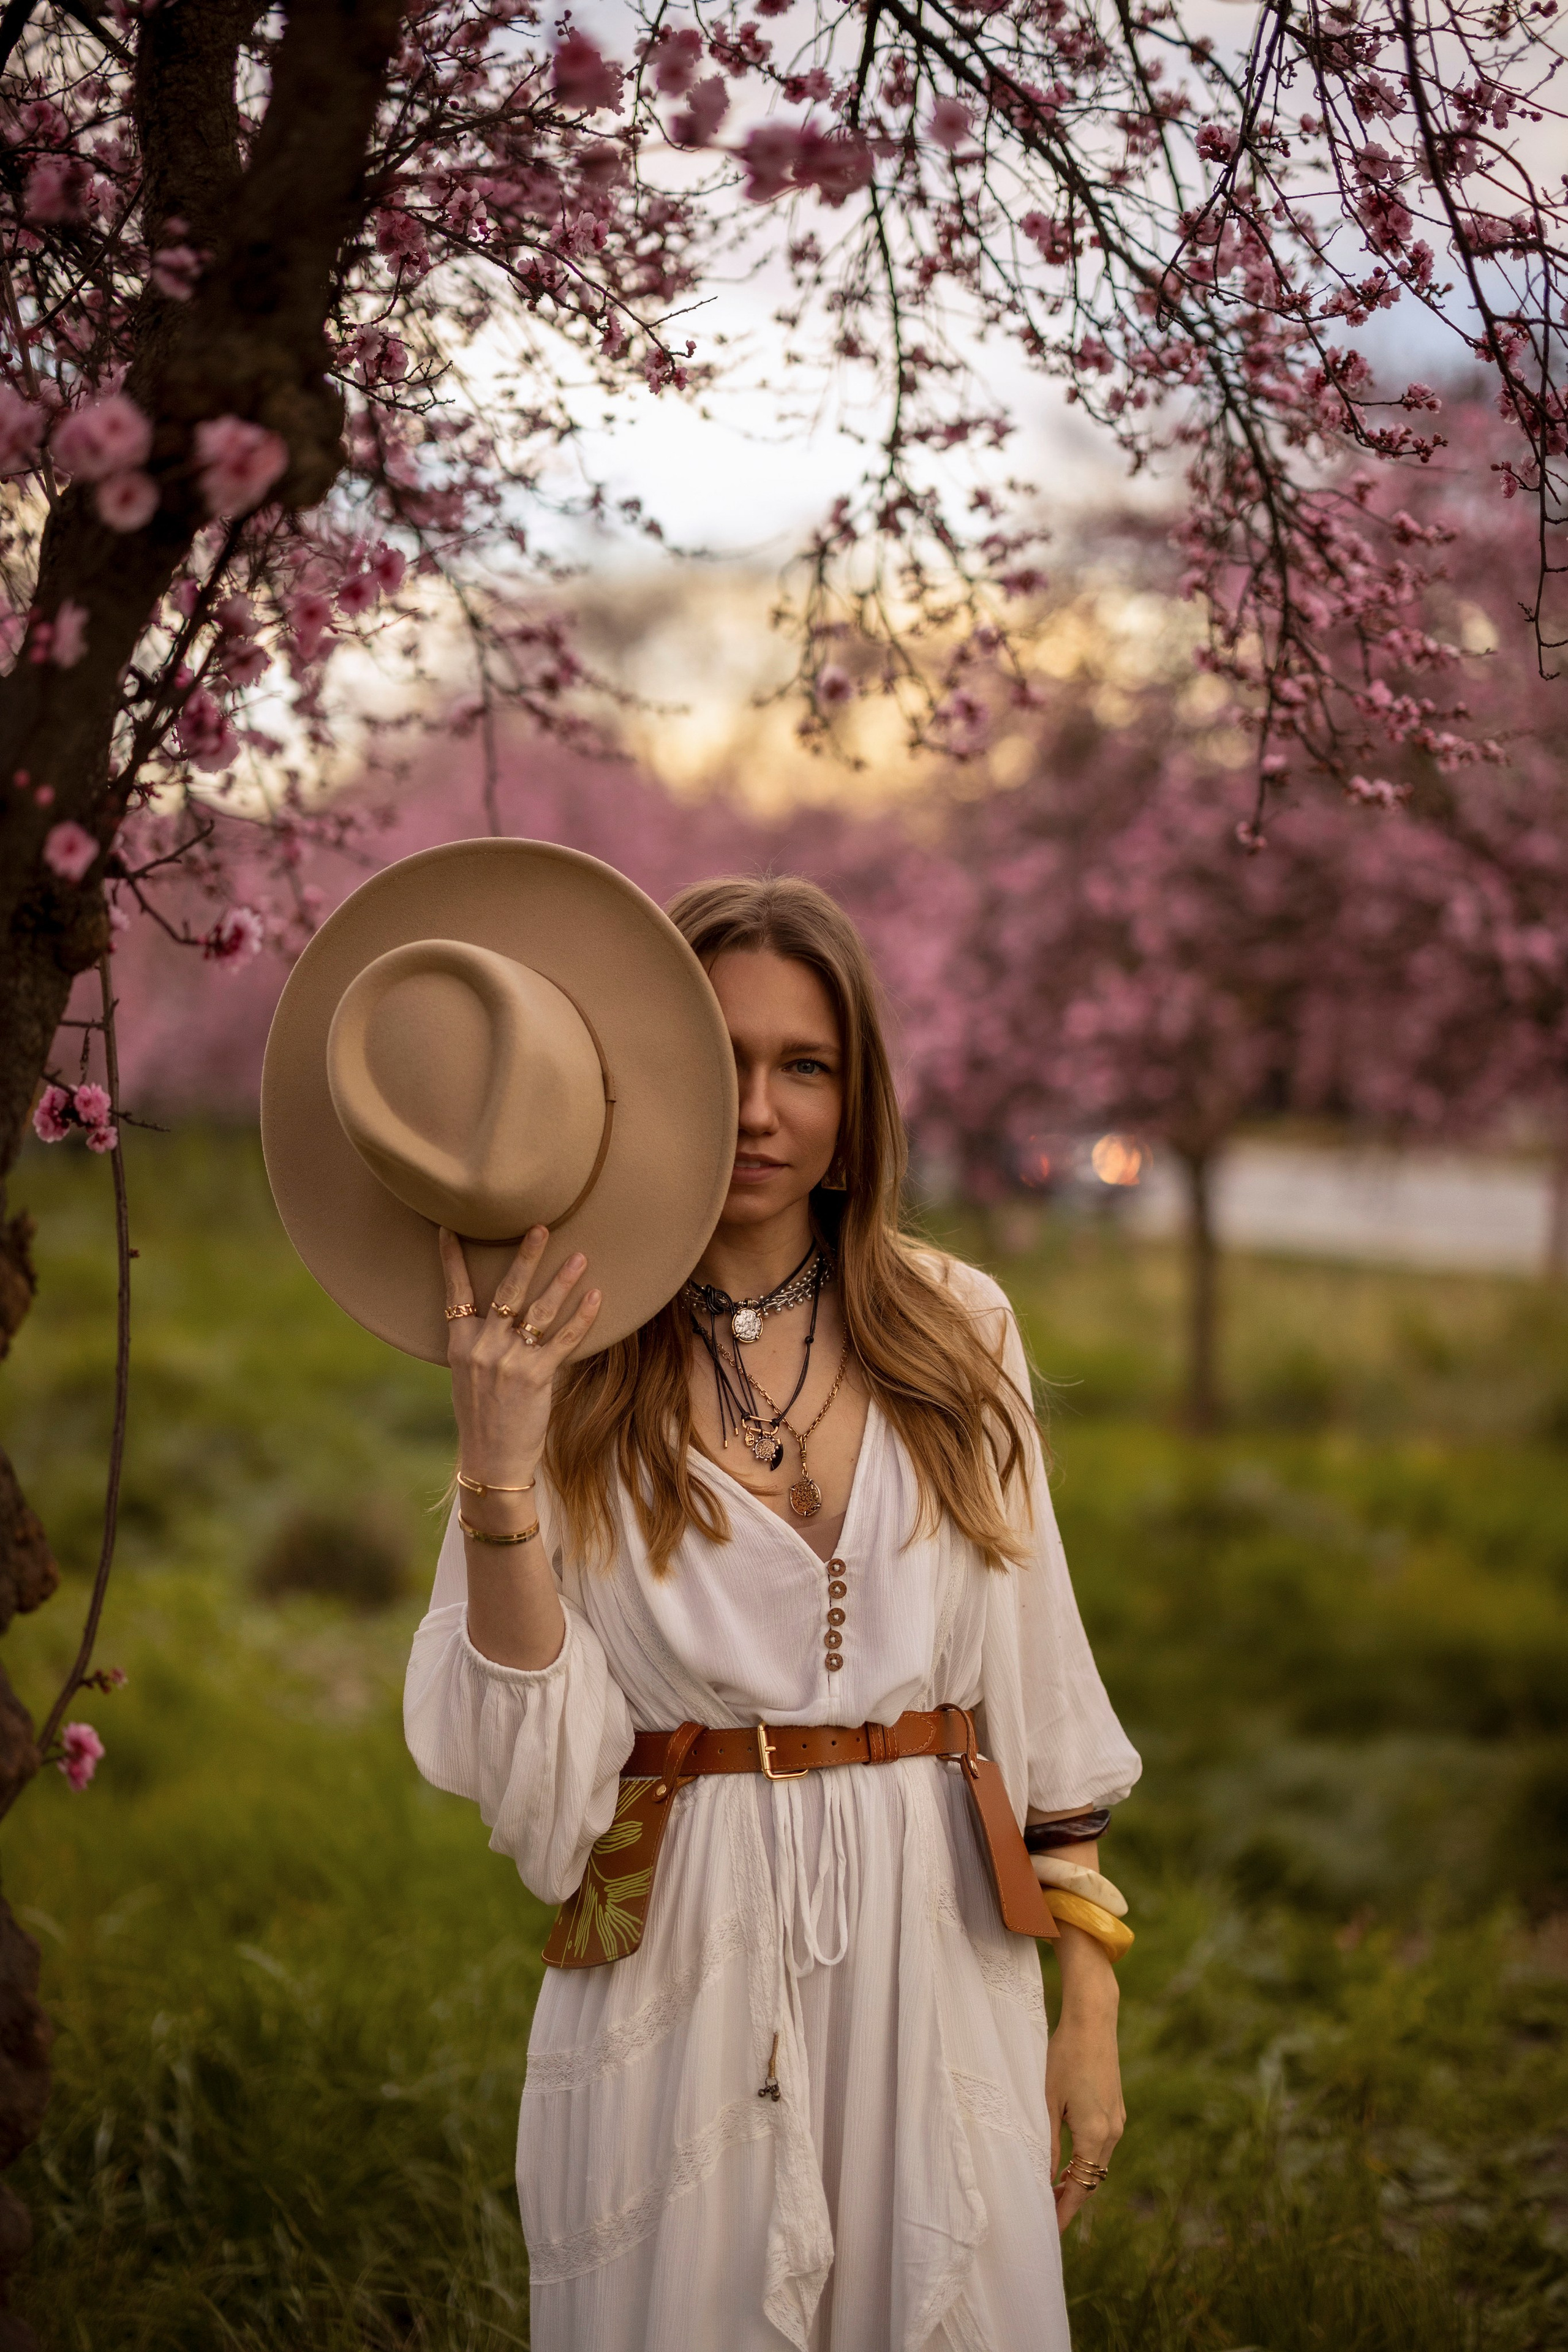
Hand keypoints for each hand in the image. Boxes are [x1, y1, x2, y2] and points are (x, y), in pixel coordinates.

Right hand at [440, 1225, 601, 1489]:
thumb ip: (478, 1344)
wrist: (490, 1459)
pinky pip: (563, 1339)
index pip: (455, 1292)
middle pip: (506, 1291)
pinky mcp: (536, 1377)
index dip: (452, 1259)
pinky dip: (582, 1317)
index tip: (450, 1227)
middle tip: (541, 1228)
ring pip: (539, 1310)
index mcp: (460, 1344)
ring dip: (561, 1281)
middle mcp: (483, 1346)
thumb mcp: (467, 1376)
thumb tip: (495, 1319)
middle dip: (525, 1257)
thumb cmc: (481, 1417)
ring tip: (580, 1257)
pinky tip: (595, 1297)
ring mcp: (509, 1360)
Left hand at [1046, 1929, 1124, 2233]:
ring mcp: (1118, 2119)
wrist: (1093, 2020)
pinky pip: (1102, 2146)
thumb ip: (1047, 2144)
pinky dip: (1086, 2160)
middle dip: (1072, 2199)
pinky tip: (1068, 2161)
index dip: (1066, 2211)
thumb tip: (1044, 2178)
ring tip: (1053, 2191)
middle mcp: (1113, 2132)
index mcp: (1095, 2135)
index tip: (1050, 2230)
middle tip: (1047, 2214)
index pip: (1082, 2188)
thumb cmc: (1065, 2056)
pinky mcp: (1116, 2108)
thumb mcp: (1048, 2102)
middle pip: (1093, 2180)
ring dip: (1079, 2179)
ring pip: (1098, 2163)